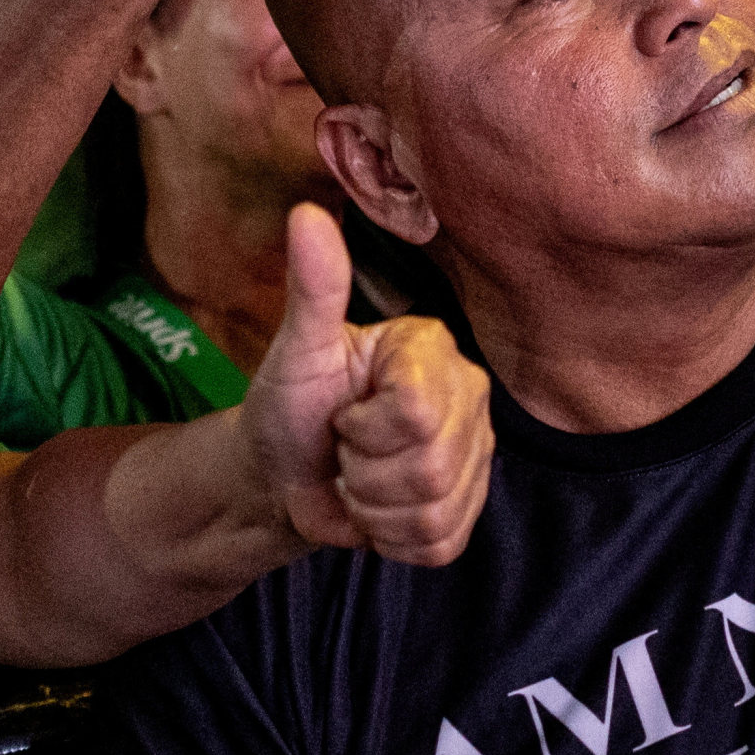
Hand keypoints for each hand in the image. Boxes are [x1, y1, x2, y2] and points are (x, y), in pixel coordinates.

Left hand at [242, 208, 490, 564]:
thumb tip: (306, 213)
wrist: (280, 476)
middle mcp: (468, 397)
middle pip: (429, 466)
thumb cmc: (289, 405)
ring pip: (434, 508)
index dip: (365, 427)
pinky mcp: (465, 510)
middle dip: (365, 472)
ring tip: (357, 480)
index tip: (344, 412)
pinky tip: (376, 512)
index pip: (416, 410)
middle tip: (345, 450)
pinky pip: (439, 542)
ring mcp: (474, 456)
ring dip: (374, 509)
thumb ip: (313, 286)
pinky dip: (392, 540)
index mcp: (431, 349)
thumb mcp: (296, 349)